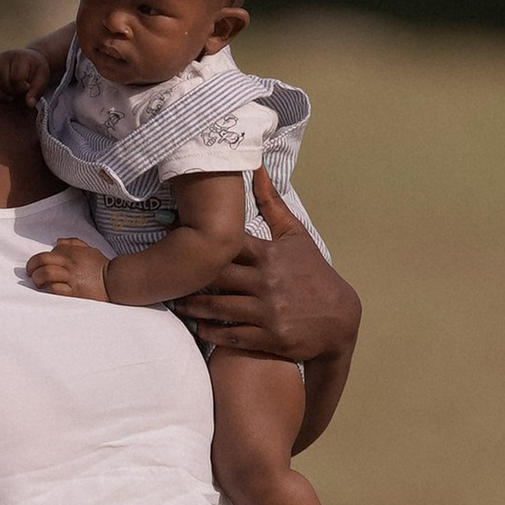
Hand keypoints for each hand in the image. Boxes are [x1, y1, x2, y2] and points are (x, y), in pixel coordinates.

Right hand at [0, 44, 53, 106]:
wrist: (30, 58)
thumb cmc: (36, 70)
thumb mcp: (43, 78)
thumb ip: (37, 91)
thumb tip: (29, 104)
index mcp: (21, 57)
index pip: (16, 78)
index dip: (21, 88)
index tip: (27, 88)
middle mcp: (6, 56)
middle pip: (4, 81)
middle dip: (12, 91)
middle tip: (20, 92)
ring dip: (2, 93)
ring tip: (11, 95)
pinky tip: (3, 94)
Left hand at [25, 235, 108, 299]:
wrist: (115, 281)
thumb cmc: (101, 266)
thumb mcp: (89, 250)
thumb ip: (73, 244)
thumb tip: (57, 241)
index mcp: (72, 252)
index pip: (48, 252)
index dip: (39, 259)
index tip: (38, 266)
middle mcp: (70, 263)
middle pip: (42, 261)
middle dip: (31, 267)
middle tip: (30, 274)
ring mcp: (71, 277)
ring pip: (45, 274)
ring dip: (37, 279)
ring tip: (38, 283)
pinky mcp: (74, 292)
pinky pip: (54, 288)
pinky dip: (47, 289)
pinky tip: (48, 290)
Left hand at [185, 170, 357, 362]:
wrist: (341, 319)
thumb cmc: (313, 273)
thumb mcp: (296, 236)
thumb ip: (272, 203)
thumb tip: (256, 167)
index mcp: (269, 255)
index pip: (226, 243)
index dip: (197, 238)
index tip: (170, 233)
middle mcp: (266, 282)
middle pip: (215, 276)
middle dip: (188, 275)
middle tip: (163, 274)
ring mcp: (268, 311)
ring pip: (218, 308)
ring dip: (192, 307)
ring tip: (174, 302)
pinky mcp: (270, 338)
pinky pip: (231, 336)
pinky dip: (211, 332)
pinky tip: (198, 328)